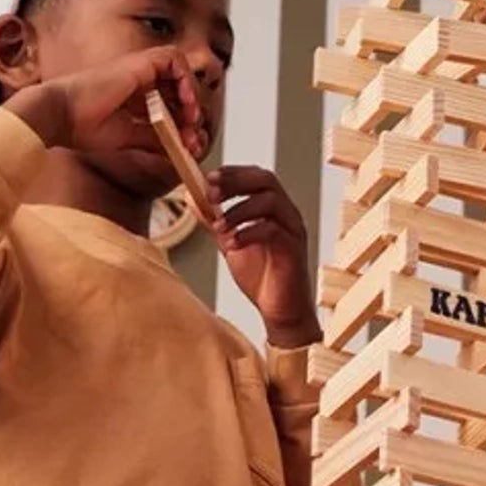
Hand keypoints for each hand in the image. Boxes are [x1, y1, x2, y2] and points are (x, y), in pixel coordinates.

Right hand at [8, 46, 207, 160]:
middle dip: (192, 113)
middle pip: (179, 88)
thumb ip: (155, 139)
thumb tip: (181, 147)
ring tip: (192, 119)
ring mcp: (139, 69)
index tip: (189, 143)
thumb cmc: (85, 127)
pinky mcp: (139, 62)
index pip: (171, 105)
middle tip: (195, 134)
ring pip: (180, 71)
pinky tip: (186, 100)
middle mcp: (138, 81)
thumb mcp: (131, 138)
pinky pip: (174, 59)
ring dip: (192, 95)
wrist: (63, 116)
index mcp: (135, 99)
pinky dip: (185, 77)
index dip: (184, 122)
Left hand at [206, 165, 318, 345]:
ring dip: (239, 210)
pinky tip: (231, 244)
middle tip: (211, 192)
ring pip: (270, 202)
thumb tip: (192, 198)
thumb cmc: (261, 278)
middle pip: (265, 180)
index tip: (207, 179)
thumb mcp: (229, 243)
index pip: (255, 176)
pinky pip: (273, 231)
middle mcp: (287, 214)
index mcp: (273, 209)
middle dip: (235, 182)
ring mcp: (293, 230)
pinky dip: (248, 233)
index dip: (231, 173)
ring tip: (219, 226)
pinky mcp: (294, 249)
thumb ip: (214, 220)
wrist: (280, 312)